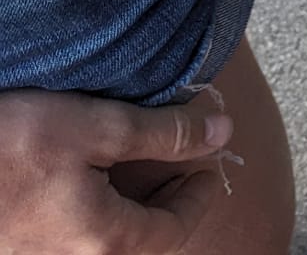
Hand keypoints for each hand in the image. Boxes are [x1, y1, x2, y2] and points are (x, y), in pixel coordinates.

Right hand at [0, 91, 232, 254]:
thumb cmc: (7, 144)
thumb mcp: (97, 126)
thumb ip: (164, 133)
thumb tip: (222, 131)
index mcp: (104, 240)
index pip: (176, 229)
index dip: (198, 194)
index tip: (207, 163)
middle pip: (142, 240)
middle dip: (166, 201)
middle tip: (177, 160)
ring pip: (106, 239)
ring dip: (129, 205)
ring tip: (135, 162)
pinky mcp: (17, 247)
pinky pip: (73, 236)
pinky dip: (94, 210)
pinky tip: (87, 175)